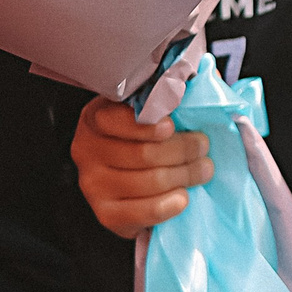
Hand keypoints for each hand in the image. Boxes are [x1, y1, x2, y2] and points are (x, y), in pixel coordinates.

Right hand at [71, 94, 211, 237]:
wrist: (138, 181)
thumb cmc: (152, 135)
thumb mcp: (156, 107)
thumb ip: (173, 92)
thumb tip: (204, 77)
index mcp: (97, 118)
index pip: (116, 119)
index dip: (147, 124)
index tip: (172, 125)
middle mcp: (87, 150)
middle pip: (144, 153)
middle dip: (184, 149)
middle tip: (204, 146)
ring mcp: (93, 185)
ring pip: (149, 181)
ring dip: (186, 174)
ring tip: (204, 169)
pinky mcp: (106, 214)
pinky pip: (144, 211)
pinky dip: (170, 205)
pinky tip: (183, 196)